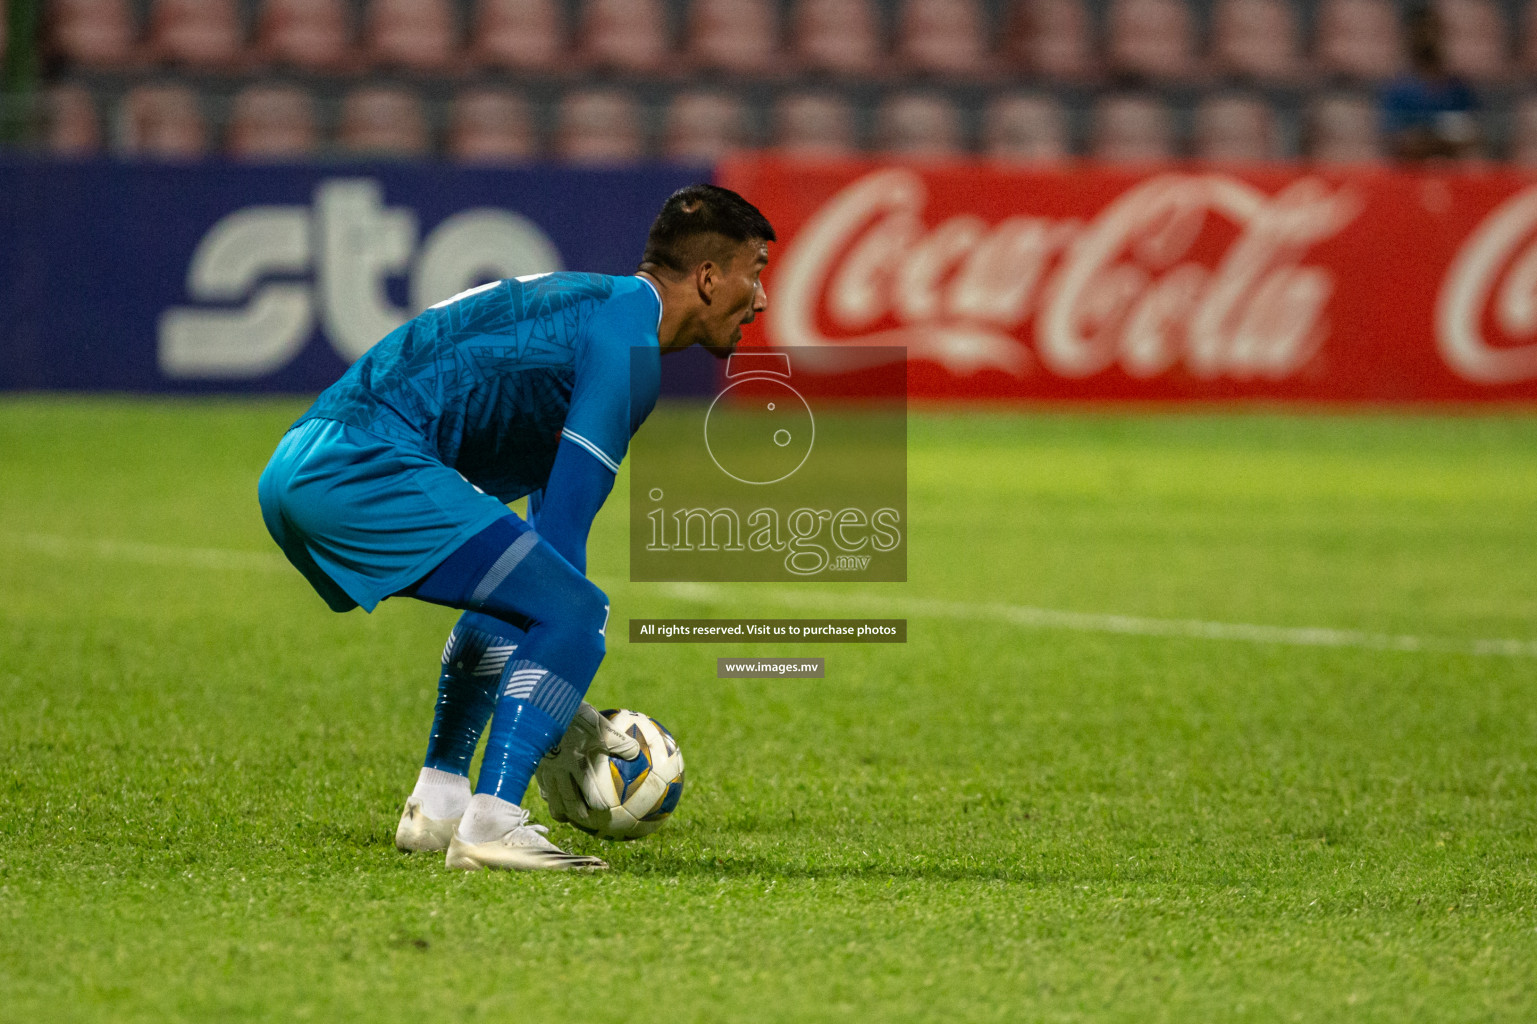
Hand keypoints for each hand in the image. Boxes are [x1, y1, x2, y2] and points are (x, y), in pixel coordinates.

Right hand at [536, 703, 640, 826]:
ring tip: (563, 815)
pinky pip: (540, 784)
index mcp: (577, 763)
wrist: (541, 707)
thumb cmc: (573, 716)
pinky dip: (547, 793)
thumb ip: (618, 741)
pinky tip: (549, 794)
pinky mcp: (534, 763)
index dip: (596, 803)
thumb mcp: (599, 725)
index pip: (588, 790)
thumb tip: (636, 753)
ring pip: (550, 796)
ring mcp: (545, 768)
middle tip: (586, 820)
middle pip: (567, 799)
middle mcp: (559, 770)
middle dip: (577, 812)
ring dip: (558, 808)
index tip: (606, 811)